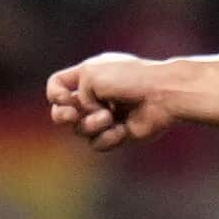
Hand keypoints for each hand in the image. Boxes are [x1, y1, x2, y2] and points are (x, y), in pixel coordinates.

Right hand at [46, 52, 175, 150]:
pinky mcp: (119, 133)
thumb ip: (75, 94)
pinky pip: (98, 143)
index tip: (64, 96)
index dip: (54, 93)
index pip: (58, 84)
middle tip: (72, 115)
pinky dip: (107, 138)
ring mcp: (107, 115)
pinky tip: (121, 130)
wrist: (164, 94)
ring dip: (90, 124)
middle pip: (62, 112)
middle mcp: (97, 96)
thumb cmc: (130, 79)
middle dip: (61, 116)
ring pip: (79, 130)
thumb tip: (85, 115)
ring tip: (108, 117)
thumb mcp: (92, 74)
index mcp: (91, 75)